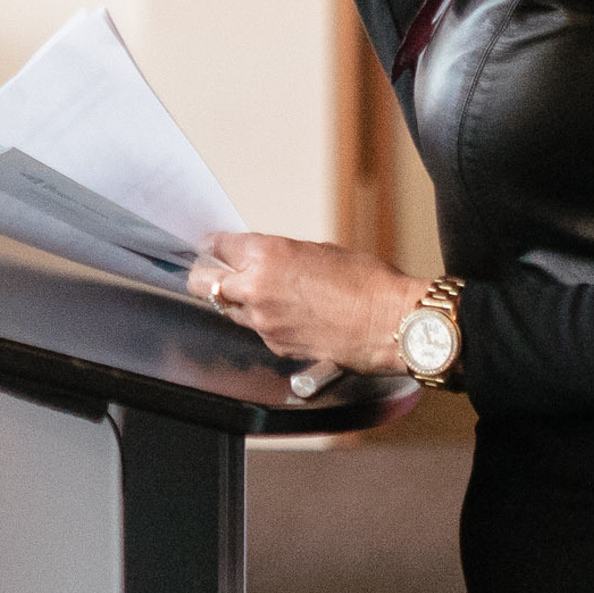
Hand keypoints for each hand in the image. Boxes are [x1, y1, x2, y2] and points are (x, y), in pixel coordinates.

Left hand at [189, 230, 422, 373]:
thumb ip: (281, 256)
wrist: (390, 323)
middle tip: (213, 273)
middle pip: (204, 282)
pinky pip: (256, 331)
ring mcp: (263, 321)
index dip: (213, 247)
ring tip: (256, 296)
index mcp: (266, 255)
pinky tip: (285, 317)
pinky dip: (263, 323)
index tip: (211, 248)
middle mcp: (256, 288)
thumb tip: (263, 260)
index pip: (216, 247)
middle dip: (206, 276)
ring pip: (227, 310)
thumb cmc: (366, 282)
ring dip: (235, 302)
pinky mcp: (275, 346)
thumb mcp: (319, 251)